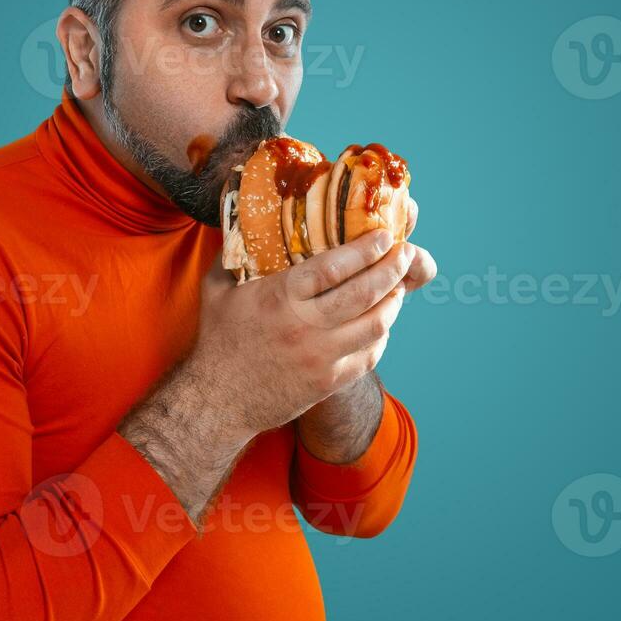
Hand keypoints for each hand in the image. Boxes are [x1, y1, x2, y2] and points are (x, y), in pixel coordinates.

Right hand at [188, 207, 436, 443]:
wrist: (218, 400)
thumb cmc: (218, 340)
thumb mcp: (216, 289)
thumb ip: (233, 253)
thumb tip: (242, 219)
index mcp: (280, 296)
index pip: (337, 266)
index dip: (367, 249)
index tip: (384, 236)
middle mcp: (305, 326)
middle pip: (365, 292)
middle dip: (392, 269)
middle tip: (404, 254)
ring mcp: (320, 357)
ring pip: (376, 324)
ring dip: (392, 301)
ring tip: (397, 286)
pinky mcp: (328, 382)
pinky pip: (369, 355)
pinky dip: (380, 335)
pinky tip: (380, 322)